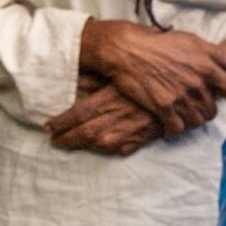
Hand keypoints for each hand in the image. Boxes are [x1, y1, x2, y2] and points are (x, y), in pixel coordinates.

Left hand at [45, 78, 166, 153]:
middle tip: (54, 141)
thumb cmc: (147, 80)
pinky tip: (101, 148)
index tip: (48, 126)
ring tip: (71, 145)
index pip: (76, 115)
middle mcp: (112, 121)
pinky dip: (108, 150)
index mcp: (105, 103)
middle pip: (83, 134)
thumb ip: (95, 79)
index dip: (60, 122)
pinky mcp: (139, 140)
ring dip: (83, 146)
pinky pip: (119, 149)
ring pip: (98, 145)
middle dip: (66, 139)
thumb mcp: (119, 75)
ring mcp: (126, 134)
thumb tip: (76, 79)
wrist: (177, 96)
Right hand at [80, 19, 225, 132]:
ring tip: (183, 116)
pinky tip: (169, 127)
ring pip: (196, 121)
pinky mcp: (163, 107)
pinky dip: (174, 130)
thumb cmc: (161, 43)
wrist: (128, 50)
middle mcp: (197, 83)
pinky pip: (176, 128)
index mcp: (207, 67)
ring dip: (191, 121)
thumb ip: (219, 55)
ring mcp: (180, 96)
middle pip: (212, 110)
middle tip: (196, 107)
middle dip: (206, 111)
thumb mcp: (193, 42)